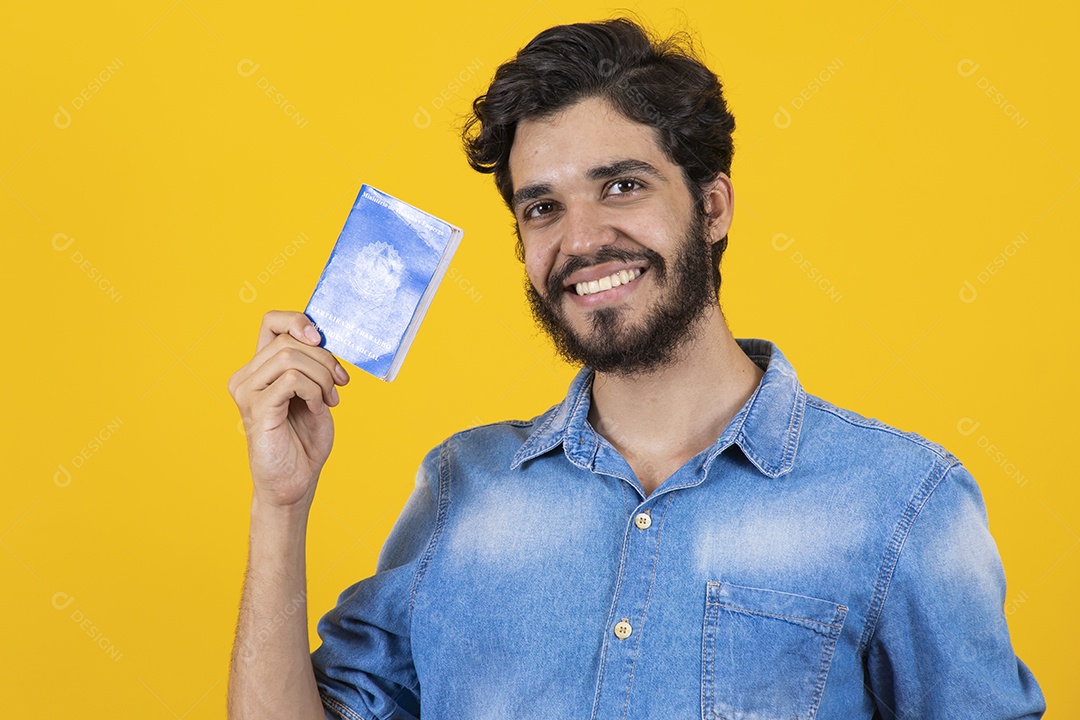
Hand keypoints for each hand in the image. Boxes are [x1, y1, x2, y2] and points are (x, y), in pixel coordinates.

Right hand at [228, 311, 349, 509]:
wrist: (294, 484)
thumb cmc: (304, 442)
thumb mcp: (315, 394)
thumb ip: (313, 366)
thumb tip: (324, 339)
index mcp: (260, 369)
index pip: (271, 322)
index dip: (298, 320)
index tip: (321, 339)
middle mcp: (247, 377)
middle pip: (289, 340)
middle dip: (324, 359)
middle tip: (339, 384)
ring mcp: (247, 392)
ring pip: (291, 356)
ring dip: (321, 376)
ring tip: (328, 400)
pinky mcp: (256, 408)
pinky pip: (291, 380)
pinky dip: (313, 391)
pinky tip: (317, 409)